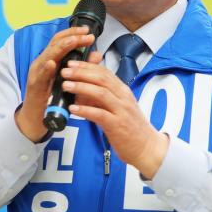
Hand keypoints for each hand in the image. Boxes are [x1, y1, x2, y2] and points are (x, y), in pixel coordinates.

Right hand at [15, 26, 94, 142]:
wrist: (37, 117)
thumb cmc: (53, 98)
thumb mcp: (70, 80)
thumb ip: (83, 67)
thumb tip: (97, 55)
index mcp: (51, 59)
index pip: (61, 40)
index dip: (74, 33)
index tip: (88, 31)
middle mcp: (42, 62)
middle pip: (55, 44)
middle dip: (72, 37)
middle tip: (87, 35)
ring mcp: (37, 73)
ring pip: (47, 55)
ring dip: (61, 48)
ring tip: (73, 42)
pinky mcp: (34, 85)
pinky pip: (40, 75)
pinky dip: (46, 68)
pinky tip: (52, 64)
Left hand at [61, 59, 168, 178]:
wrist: (147, 148)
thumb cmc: (129, 127)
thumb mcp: (118, 106)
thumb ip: (102, 95)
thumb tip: (83, 85)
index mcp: (122, 90)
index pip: (104, 72)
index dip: (86, 66)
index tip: (71, 63)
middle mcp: (123, 97)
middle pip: (101, 79)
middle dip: (81, 73)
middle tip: (64, 71)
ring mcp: (121, 111)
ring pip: (101, 93)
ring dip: (81, 87)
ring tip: (65, 85)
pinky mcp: (117, 126)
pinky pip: (100, 115)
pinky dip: (85, 110)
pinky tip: (73, 109)